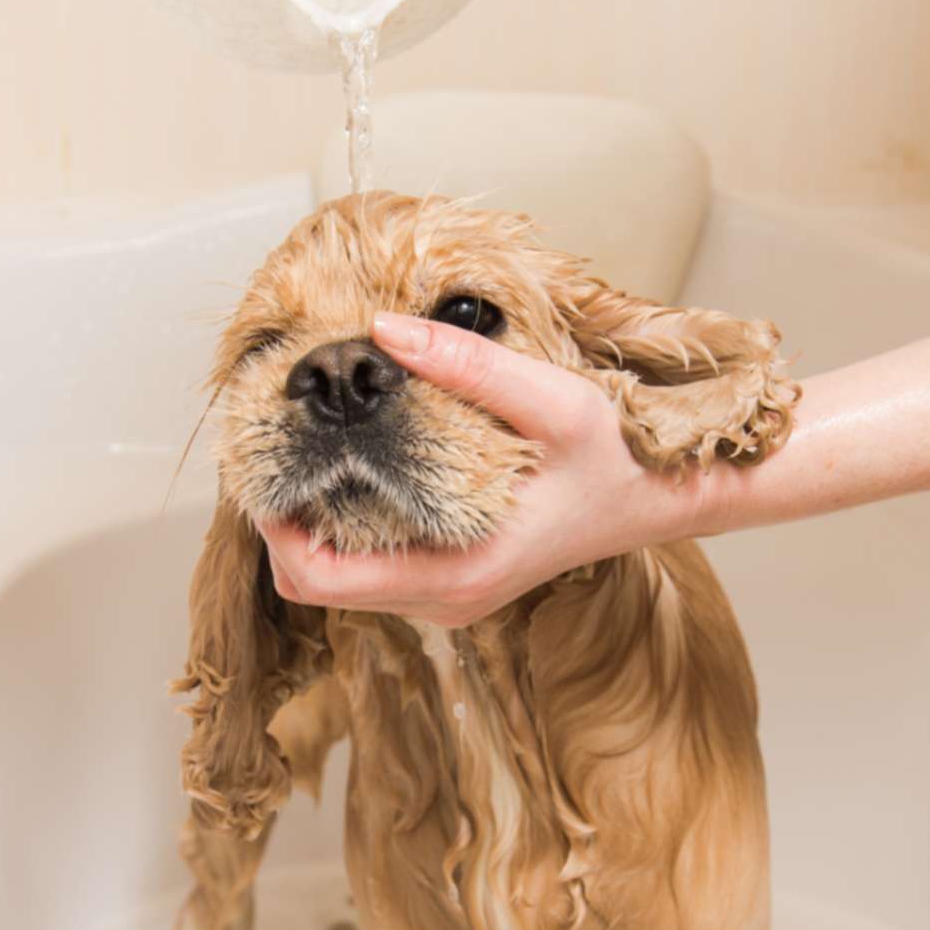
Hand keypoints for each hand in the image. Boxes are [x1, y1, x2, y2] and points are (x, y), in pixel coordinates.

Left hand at [258, 312, 734, 627]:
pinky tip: (355, 474)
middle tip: (279, 451)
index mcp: (457, 572)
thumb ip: (466, 365)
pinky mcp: (457, 583)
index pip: (317, 580)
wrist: (666, 498)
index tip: (263, 468)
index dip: (271, 528)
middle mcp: (446, 599)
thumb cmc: (618, 457)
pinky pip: (372, 572)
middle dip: (282, 523)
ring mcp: (450, 596)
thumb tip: (381, 330)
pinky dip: (347, 530)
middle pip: (314, 586)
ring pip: (340, 580)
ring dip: (313, 525)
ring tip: (313, 455)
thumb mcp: (552, 399)